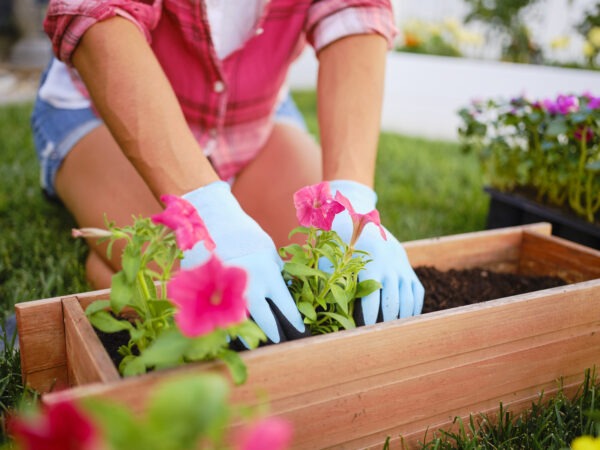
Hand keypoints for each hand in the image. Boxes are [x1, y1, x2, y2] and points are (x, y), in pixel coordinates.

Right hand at [182, 181, 305, 342]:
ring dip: (245, 332)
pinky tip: (224, 334)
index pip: (284, 304)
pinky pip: (216, 314)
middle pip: (263, 316)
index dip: (292, 319)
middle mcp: (249, 283)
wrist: (210, 219)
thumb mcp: (267, 248)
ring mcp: (228, 287)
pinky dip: (220, 324)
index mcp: (267, 272)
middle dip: (271, 331)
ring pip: (239, 319)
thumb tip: (280, 285)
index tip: (298, 330)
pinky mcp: (207, 288)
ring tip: (250, 343)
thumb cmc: (242, 233)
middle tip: (278, 341)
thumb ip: (274, 268)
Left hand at [329, 180, 423, 324]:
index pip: (371, 301)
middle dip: (385, 324)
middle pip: (392, 303)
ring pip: (407, 300)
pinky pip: (416, 292)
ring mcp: (402, 265)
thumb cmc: (336, 241)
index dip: (367, 321)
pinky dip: (413, 308)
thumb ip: (327, 281)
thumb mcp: (329, 258)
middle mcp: (390, 264)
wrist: (356, 214)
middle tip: (376, 339)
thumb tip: (317, 310)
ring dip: (400, 319)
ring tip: (390, 334)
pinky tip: (404, 321)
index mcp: (369, 263)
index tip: (360, 334)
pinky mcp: (407, 265)